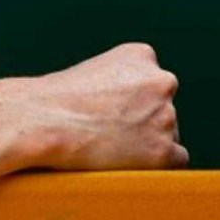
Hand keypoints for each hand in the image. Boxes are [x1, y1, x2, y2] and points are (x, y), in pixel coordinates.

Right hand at [30, 42, 187, 169]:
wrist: (44, 121)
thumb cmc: (58, 98)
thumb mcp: (93, 72)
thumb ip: (123, 83)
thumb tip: (137, 110)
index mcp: (142, 55)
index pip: (153, 84)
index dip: (132, 101)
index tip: (111, 110)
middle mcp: (161, 82)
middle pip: (163, 108)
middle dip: (144, 120)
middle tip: (110, 130)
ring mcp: (165, 116)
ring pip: (169, 134)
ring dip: (148, 142)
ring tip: (109, 144)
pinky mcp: (163, 150)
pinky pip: (175, 160)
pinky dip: (156, 164)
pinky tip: (128, 161)